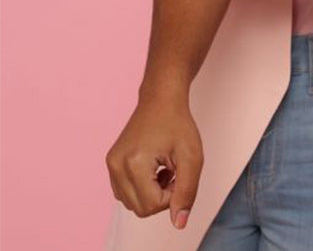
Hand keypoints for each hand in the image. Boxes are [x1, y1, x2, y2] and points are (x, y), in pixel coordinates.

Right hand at [105, 87, 203, 229]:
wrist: (161, 100)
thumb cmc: (177, 123)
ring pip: (131, 203)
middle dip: (161, 197)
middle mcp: (116, 164)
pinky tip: (152, 168)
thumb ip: (187, 192)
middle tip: (173, 171)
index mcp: (134, 162)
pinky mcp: (111, 162)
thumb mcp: (192, 157)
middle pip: (140, 209)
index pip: (153, 206)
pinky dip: (141, 188)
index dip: (173, 195)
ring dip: (151, 193)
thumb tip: (178, 222)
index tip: (180, 172)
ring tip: (163, 168)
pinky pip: (124, 192)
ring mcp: (111, 163)